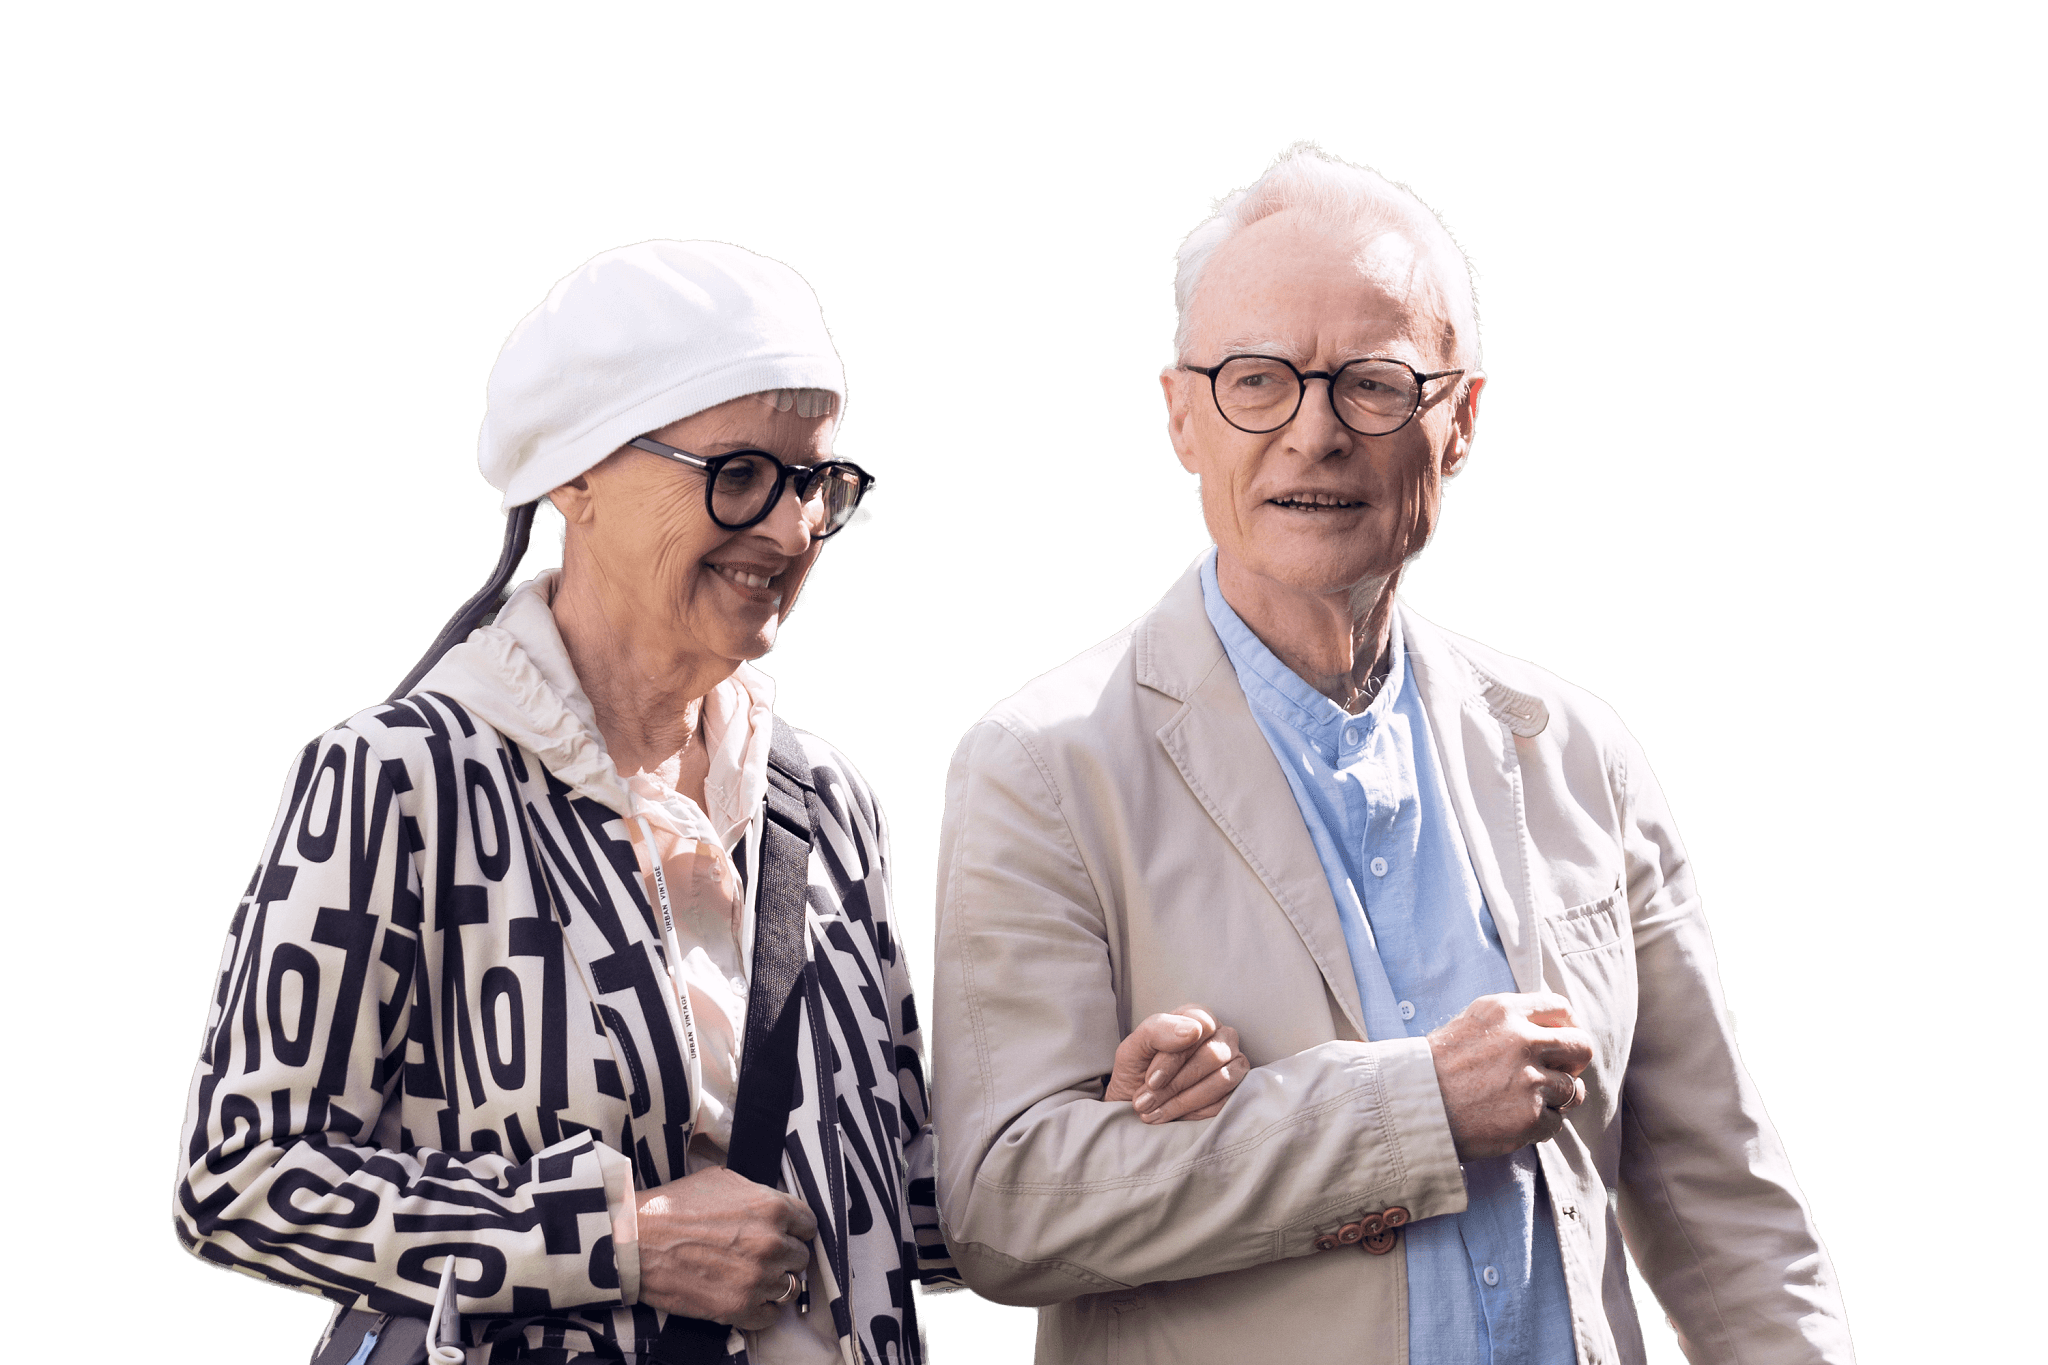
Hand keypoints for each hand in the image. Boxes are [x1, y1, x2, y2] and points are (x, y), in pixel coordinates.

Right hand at [633, 1166, 816, 1329]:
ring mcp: (757, 1278)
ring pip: (790, 1288)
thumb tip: (772, 1204)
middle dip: (784, 1257)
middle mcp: (771, 1243)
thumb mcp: (722, 1181)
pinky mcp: (739, 1307)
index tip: (786, 1235)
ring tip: (753, 1278)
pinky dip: (762, 1310)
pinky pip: (771, 1316)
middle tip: (762, 1256)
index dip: (796, 1229)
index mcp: (771, 1207)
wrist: (637, 1242)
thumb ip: (757, 1193)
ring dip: (775, 1284)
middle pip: (801, 1257)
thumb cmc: (674, 1207)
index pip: (809, 1224)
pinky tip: (746, 1298)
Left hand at [1103, 1003, 1249, 1122]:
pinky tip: (1171, 1116)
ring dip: (1183, 1101)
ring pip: (1222, 1080)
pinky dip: (1194, 1113)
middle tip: (1146, 1101)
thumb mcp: (1133, 1048)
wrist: (1137, 1104)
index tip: (1151, 1080)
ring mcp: (1233, 1063)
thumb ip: (1158, 1030)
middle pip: (1212, 1055)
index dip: (1173, 1058)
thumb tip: (1194, 1030)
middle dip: (1175, 1084)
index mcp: (1195, 1017)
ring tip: (1154, 1110)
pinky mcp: (1236, 1090)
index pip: (1199, 1028)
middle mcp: (1220, 1036)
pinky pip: (1224, 1102)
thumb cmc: (1137, 1071)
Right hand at [1427, 992, 1592, 1160]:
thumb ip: (1510, 1022)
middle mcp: (1522, 1040)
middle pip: (1582, 1046)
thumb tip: (1550, 1031)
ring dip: (1556, 1099)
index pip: (1562, 1008)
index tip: (1560, 1043)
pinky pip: (1556, 1123)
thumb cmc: (1434, 1067)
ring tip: (1526, 1102)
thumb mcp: (1469, 1024)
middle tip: (1556, 1075)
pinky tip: (1511, 1121)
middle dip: (1574, 1063)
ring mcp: (1529, 1080)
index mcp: (1504, 1011)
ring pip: (1573, 1090)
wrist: (1410, 1106)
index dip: (1568, 1027)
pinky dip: (1539, 1126)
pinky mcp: (1531, 1117)